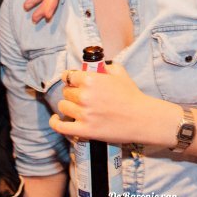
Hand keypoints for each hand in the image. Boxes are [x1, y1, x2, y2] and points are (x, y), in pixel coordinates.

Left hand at [51, 63, 178, 146]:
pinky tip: (55, 119)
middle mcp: (84, 96)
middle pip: (66, 92)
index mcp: (91, 80)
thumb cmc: (132, 95)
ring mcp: (83, 114)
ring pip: (63, 107)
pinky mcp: (84, 130)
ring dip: (68, 106)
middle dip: (72, 92)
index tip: (71, 81)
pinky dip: (55, 122)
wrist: (141, 118)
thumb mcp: (120, 73)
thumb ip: (106, 66)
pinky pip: (60, 126)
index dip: (70, 78)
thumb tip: (98, 66)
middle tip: (79, 95)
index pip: (68, 76)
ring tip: (75, 107)